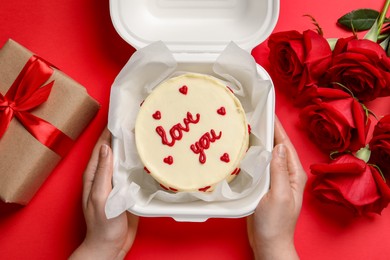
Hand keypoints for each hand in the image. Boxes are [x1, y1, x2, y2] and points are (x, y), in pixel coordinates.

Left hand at [70, 128, 138, 259]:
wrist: (111, 245)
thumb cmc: (102, 224)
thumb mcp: (101, 196)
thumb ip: (103, 172)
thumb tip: (105, 147)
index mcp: (94, 175)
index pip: (101, 147)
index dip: (108, 131)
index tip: (119, 117)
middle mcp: (105, 176)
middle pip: (114, 152)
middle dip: (123, 137)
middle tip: (138, 123)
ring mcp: (117, 183)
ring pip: (125, 161)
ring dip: (133, 150)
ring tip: (146, 136)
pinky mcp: (128, 191)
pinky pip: (133, 173)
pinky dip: (140, 164)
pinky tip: (150, 159)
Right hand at [247, 117, 306, 259]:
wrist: (268, 242)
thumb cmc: (275, 223)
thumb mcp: (278, 195)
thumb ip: (278, 170)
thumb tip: (277, 146)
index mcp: (294, 174)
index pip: (285, 144)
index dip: (278, 127)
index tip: (269, 111)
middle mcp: (287, 174)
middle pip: (277, 146)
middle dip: (268, 130)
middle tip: (255, 115)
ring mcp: (276, 179)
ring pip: (268, 154)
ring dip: (260, 141)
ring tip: (248, 128)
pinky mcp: (265, 185)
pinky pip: (260, 165)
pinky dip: (253, 155)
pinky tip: (244, 150)